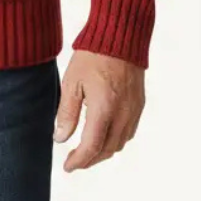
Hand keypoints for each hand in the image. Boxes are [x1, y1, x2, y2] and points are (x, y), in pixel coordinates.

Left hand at [53, 49, 145, 172]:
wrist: (121, 34)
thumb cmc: (93, 54)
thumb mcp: (72, 81)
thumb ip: (67, 112)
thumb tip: (61, 138)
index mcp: (104, 109)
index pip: (91, 147)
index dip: (79, 161)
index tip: (68, 166)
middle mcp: (123, 114)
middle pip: (107, 150)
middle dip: (90, 159)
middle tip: (75, 160)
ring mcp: (134, 110)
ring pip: (120, 143)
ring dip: (103, 151)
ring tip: (87, 150)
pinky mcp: (139, 104)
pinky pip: (129, 131)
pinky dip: (115, 139)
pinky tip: (104, 134)